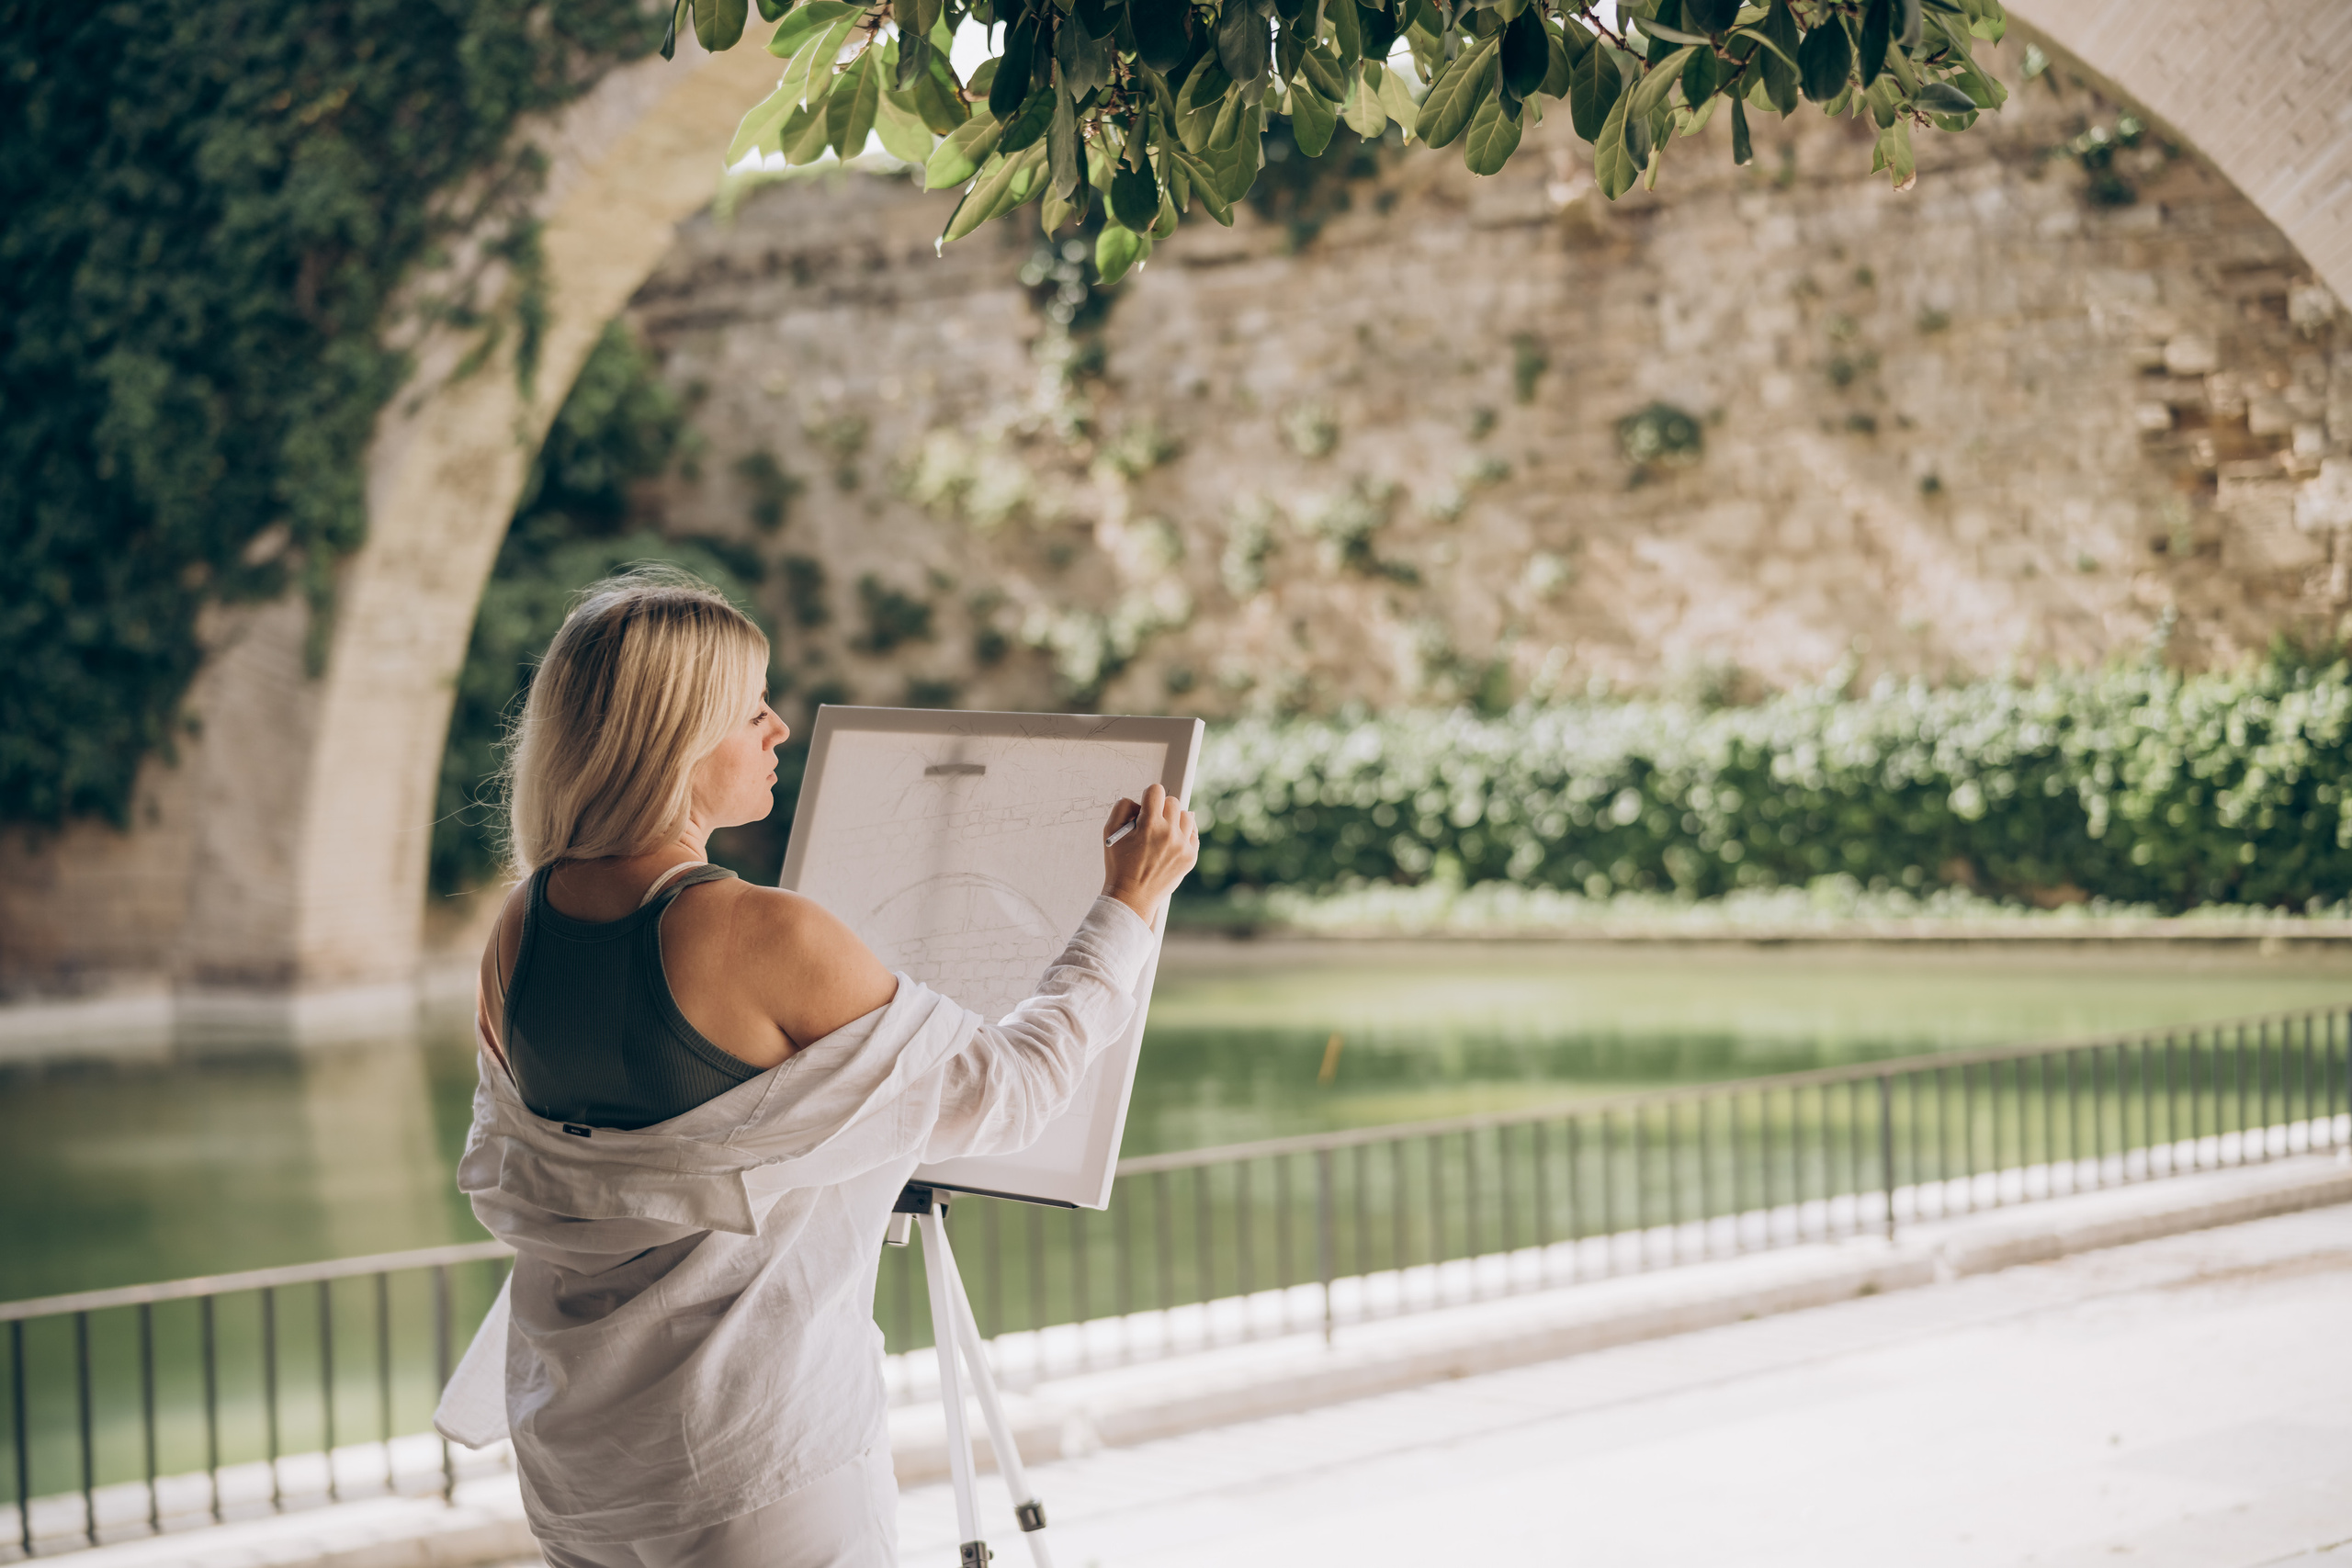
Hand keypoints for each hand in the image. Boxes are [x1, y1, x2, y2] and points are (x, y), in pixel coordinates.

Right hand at [1101, 783, 1197, 926]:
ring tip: (1162, 832)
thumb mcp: (1109, 831)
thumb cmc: (1119, 864)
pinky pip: (1193, 833)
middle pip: (1172, 802)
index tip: (1145, 807)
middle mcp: (1169, 833)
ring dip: (1174, 820)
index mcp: (1149, 824)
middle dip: (1160, 808)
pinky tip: (1171, 841)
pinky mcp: (1190, 857)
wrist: (1132, 897)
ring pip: (1186, 815)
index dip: (1148, 796)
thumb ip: (1122, 807)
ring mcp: (1182, 846)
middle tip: (1151, 823)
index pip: (1156, 791)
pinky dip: (1183, 833)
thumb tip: (1140, 800)